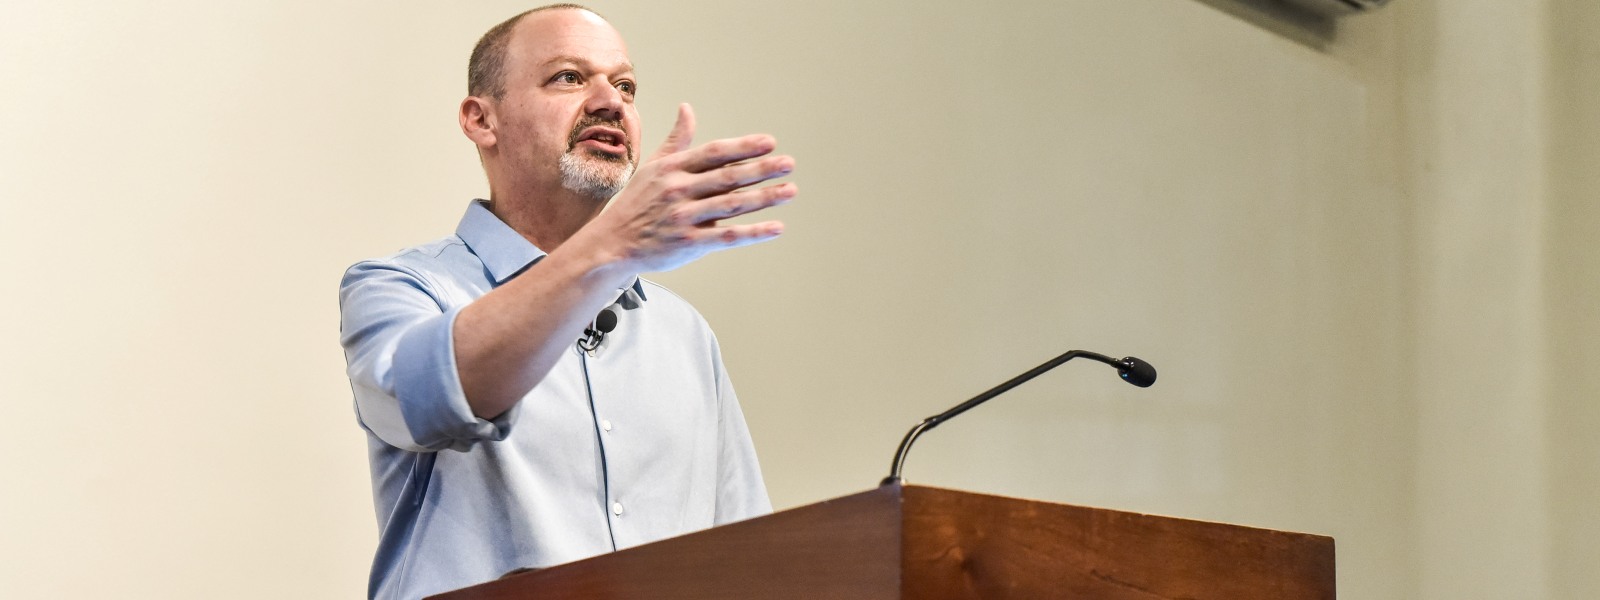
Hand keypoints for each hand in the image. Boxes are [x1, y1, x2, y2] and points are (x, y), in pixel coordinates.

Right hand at [584, 103, 796, 273]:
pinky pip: (727, 236)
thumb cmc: (637, 203)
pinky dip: (753, 233)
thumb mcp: (654, 167)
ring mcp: (683, 218)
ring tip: (790, 190)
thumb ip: (677, 141)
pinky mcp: (688, 243)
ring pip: (731, 205)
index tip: (769, 143)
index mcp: (672, 168)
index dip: (743, 147)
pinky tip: (776, 227)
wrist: (611, 243)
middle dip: (761, 169)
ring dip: (764, 198)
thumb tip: (688, 108)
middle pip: (728, 177)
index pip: (714, 153)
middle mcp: (678, 190)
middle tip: (788, 163)